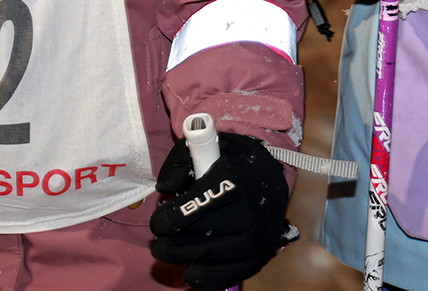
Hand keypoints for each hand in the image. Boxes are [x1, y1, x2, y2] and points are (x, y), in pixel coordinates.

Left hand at [149, 132, 293, 287]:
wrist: (269, 178)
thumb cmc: (232, 163)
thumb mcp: (207, 149)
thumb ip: (180, 163)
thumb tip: (165, 190)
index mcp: (237, 176)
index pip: (199, 203)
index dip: (172, 217)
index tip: (159, 221)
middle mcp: (251, 209)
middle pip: (200, 235)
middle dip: (170, 242)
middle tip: (158, 242)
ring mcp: (257, 236)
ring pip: (208, 256)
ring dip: (181, 257)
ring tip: (168, 252)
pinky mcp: (260, 255)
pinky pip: (227, 274)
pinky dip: (203, 277)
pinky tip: (190, 270)